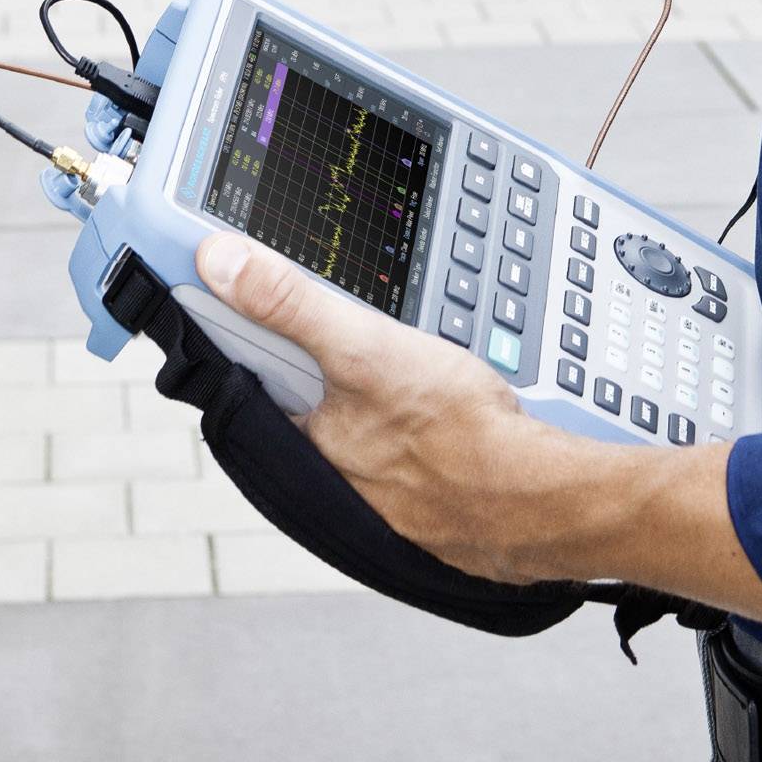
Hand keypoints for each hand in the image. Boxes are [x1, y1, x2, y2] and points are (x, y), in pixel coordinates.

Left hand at [197, 231, 761, 628]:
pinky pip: (404, 442)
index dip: (255, 327)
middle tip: (358, 318)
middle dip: (323, 355)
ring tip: (413, 359)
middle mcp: (331, 471)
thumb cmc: (458, 433)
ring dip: (375, 388)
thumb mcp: (366, 348)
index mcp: (302, 438)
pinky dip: (416, 418)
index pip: (253, 374)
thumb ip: (292, 304)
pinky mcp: (425, 492)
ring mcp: (380, 487)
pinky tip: (445, 400)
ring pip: (359, 419)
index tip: (256, 290)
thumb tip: (219, 261)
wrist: (541, 499)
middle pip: (307, 394)